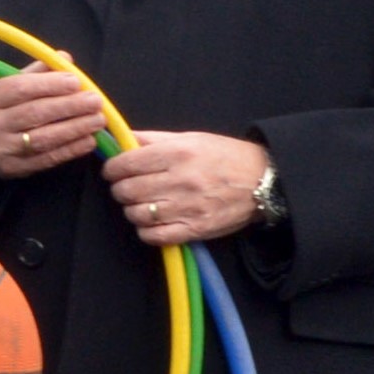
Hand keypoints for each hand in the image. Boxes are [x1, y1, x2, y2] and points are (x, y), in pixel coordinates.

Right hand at [0, 69, 102, 179]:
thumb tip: (65, 58)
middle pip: (34, 114)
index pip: (19, 89)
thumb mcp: (4, 87)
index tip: (76, 82)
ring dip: (74, 129)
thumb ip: (35, 73)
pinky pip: (45, 160)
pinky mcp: (11, 170)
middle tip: (95, 101)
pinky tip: (87, 141)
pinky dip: (69, 150)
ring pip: (42, 139)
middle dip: (69, 106)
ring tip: (98, 120)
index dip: (50, 85)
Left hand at [101, 128, 272, 245]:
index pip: (126, 164)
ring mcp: (188, 207)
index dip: (112, 169)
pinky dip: (146, 231)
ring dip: (133, 210)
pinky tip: (152, 221)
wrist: (261, 180)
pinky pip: (154, 236)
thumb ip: (152, 139)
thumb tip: (119, 137)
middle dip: (120, 190)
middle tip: (128, 187)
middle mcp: (181, 180)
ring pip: (137, 214)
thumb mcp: (190, 138)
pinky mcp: (194, 229)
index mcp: (178, 153)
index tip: (113, 171)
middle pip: (127, 191)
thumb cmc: (223, 156)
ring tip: (142, 203)